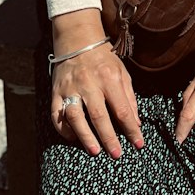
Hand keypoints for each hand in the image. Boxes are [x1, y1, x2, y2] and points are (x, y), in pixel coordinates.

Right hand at [49, 9, 143, 157]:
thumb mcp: (122, 73)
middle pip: (99, 115)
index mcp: (109, 78)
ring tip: (94, 151)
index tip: (138, 144)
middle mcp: (89, 83)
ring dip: (85, 136)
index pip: (122, 109)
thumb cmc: (104, 60)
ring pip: (75, 117)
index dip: (131, 129)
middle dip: (109, 138)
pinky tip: (73, 138)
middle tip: (116, 155)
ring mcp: (70, 88)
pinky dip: (64, 129)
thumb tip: (136, 123)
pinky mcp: (56, 92)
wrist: (78, 40)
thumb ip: (129, 98)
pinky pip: (57, 115)